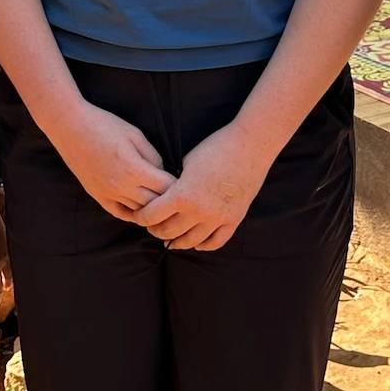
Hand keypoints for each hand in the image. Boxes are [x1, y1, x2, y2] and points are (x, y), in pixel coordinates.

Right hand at [51, 101, 169, 222]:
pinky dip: (133, 214)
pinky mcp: (97, 195)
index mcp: (134, 169)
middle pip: (154, 204)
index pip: (166, 188)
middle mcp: (121, 186)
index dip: (178, 186)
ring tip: (164, 205)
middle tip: (179, 196)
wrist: (70, 127)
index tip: (186, 182)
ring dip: (152, 209)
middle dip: (168, 200)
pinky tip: (142, 210)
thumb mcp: (135, 135)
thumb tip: (163, 173)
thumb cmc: (105, 125)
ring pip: (138, 212)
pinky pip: (119, 213)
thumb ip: (153, 156)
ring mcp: (108, 193)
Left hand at [137, 125, 270, 253]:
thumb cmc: (216, 147)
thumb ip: (175, 183)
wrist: (250, 145)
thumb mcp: (187, 162)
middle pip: (168, 231)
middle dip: (156, 230)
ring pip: (190, 241)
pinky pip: (216, 242)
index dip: (142, 217)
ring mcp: (218, 217)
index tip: (139, 216)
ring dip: (177, 241)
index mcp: (182, 194)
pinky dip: (203, 245)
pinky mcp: (234, 219)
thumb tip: (165, 194)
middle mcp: (199, 211)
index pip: (152, 215)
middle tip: (152, 227)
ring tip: (170, 238)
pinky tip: (196, 242)